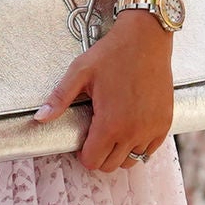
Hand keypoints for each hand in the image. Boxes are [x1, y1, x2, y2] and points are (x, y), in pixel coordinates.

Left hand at [44, 9, 176, 172]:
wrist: (146, 38)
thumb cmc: (113, 53)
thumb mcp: (79, 73)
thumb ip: (59, 98)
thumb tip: (40, 118)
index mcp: (110, 124)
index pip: (93, 161)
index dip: (83, 153)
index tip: (83, 140)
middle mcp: (133, 132)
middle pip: (111, 165)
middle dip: (99, 154)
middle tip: (96, 135)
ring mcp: (152, 128)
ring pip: (132, 160)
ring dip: (120, 152)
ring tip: (113, 131)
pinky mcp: (165, 122)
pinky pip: (150, 149)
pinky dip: (139, 145)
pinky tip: (131, 128)